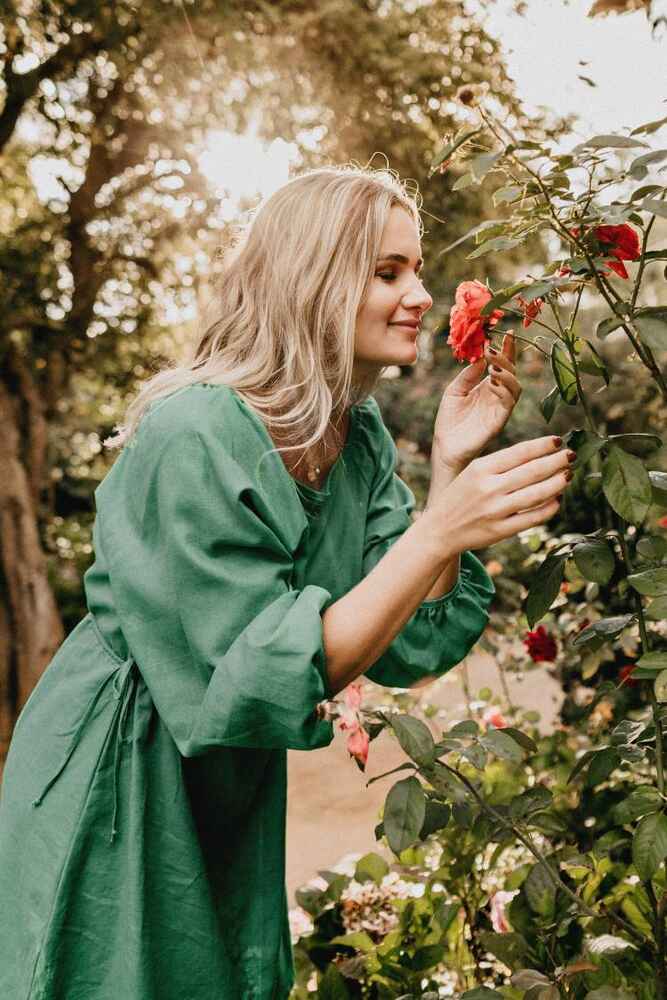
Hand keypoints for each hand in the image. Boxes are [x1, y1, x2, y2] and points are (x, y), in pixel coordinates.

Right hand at [422, 435, 573, 556]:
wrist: (439, 530)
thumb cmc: (459, 497)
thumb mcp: (472, 472)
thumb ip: (500, 464)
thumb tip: (537, 454)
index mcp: (481, 468)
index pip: (520, 452)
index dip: (543, 445)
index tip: (559, 441)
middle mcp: (489, 488)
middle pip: (533, 471)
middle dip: (556, 461)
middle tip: (572, 455)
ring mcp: (496, 511)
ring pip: (537, 494)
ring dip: (557, 483)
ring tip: (568, 475)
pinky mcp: (500, 531)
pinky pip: (532, 518)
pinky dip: (549, 508)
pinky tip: (557, 500)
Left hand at [432, 332, 520, 474]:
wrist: (445, 446)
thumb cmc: (449, 420)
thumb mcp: (455, 390)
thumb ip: (469, 374)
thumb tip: (482, 354)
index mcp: (488, 386)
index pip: (503, 364)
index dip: (507, 349)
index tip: (507, 332)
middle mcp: (498, 396)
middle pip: (512, 372)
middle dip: (506, 358)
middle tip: (492, 349)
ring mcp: (500, 408)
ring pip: (516, 386)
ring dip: (507, 373)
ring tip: (493, 365)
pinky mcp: (499, 421)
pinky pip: (509, 402)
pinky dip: (505, 389)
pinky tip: (493, 381)